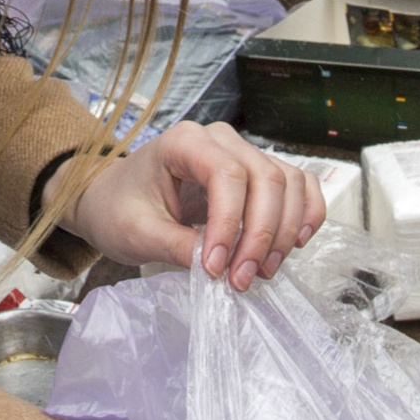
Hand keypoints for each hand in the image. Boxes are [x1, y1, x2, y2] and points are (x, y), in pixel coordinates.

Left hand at [64, 121, 319, 289]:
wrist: (114, 200)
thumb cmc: (118, 209)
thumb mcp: (135, 233)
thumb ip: (176, 246)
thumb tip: (220, 267)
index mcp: (185, 142)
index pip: (227, 174)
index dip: (231, 223)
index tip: (218, 268)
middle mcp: (221, 140)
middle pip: (266, 178)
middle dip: (262, 235)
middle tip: (243, 280)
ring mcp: (243, 153)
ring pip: (287, 183)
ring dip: (285, 231)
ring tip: (262, 271)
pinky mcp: (257, 174)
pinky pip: (298, 185)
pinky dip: (305, 213)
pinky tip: (297, 243)